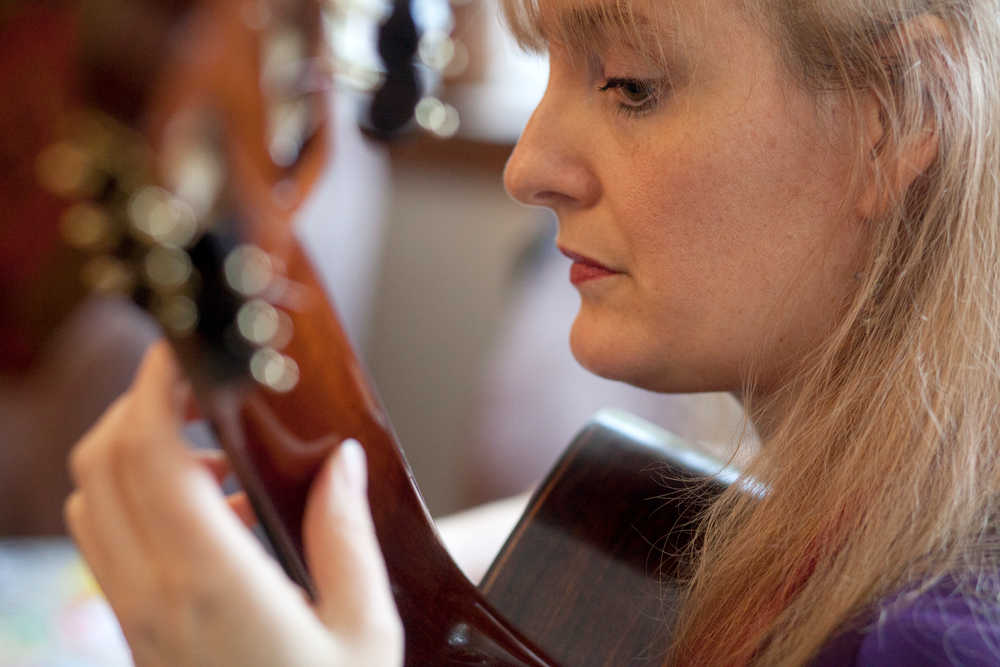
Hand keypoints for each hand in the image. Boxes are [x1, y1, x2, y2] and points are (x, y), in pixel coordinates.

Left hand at [65, 342, 402, 666]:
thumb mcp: (362, 629)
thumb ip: (345, 534)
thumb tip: (342, 459)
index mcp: (211, 583)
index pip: (151, 454)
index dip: (159, 386)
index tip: (188, 348)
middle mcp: (153, 594)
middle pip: (104, 463)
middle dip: (142, 403)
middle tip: (205, 385)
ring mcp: (134, 616)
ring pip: (94, 499)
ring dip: (138, 451)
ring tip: (217, 452)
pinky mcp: (136, 631)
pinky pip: (110, 541)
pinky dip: (140, 497)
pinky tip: (215, 513)